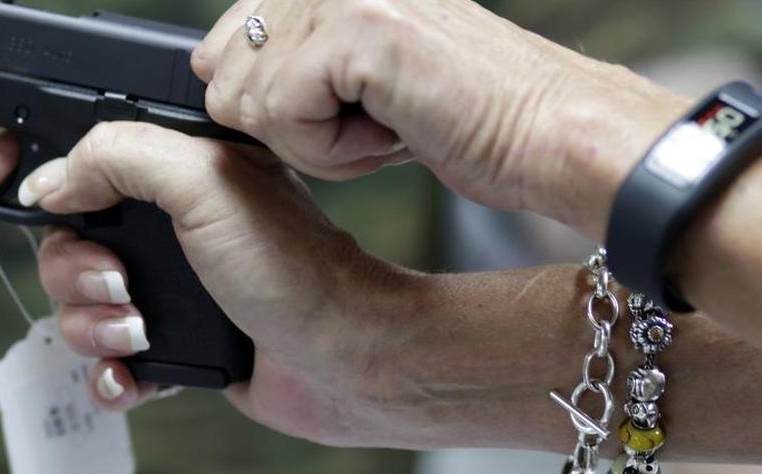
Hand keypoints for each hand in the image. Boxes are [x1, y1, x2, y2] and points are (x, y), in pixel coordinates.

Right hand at [0, 123, 425, 446]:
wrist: (346, 359)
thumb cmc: (295, 268)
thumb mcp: (205, 182)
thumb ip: (120, 157)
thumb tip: (51, 179)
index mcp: (175, 175)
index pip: (77, 157)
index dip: (23, 169)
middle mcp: (169, 231)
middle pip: (63, 243)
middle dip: (73, 271)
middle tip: (118, 283)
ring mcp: (171, 292)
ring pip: (79, 309)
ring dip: (93, 327)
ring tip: (139, 331)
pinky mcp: (176, 347)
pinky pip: (109, 365)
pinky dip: (111, 376)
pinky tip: (135, 378)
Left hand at [193, 0, 687, 236]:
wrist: (548, 133)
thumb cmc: (466, 112)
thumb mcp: (360, 74)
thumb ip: (290, 56)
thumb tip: (213, 67)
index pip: (222, 41)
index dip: (271, 103)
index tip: (343, 111)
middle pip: (224, 75)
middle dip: (289, 127)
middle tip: (368, 124)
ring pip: (248, 100)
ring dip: (314, 142)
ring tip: (386, 126)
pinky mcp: (357, 30)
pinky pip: (282, 116)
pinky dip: (332, 154)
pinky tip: (390, 135)